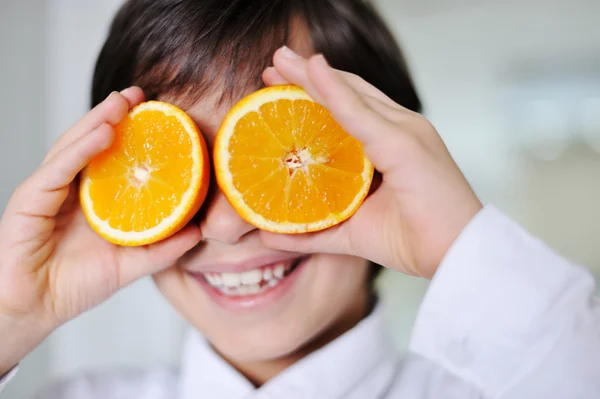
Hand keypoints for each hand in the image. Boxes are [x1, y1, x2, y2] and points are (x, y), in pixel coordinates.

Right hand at [0, 88, 200, 373]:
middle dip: (115, 115)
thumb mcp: (131, 265)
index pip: (111, 158)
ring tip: (123, 102)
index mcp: (93, 199)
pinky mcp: (30, 198)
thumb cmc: (75, 286)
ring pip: (74, 146)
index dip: (132, 135)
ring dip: (99, 120)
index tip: (159, 115)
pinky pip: (58, 168)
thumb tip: (200, 232)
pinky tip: (102, 131)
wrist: (34, 309)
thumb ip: (163, 248)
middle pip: (92, 143)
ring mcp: (49, 190)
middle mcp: (70, 188)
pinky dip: (80, 148)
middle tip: (141, 93)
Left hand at [261, 47, 481, 278]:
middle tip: (273, 64)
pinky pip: (359, 112)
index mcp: (391, 145)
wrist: (456, 257)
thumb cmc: (413, 241)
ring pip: (350, 94)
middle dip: (308, 78)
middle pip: (347, 93)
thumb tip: (266, 233)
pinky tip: (309, 70)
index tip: (279, 86)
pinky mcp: (404, 142)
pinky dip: (332, 89)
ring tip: (280, 58)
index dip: (315, 95)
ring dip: (312, 74)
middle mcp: (400, 129)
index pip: (348, 110)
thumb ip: (310, 230)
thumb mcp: (350, 232)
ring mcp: (405, 131)